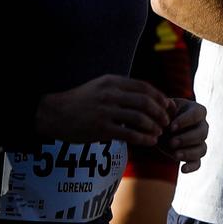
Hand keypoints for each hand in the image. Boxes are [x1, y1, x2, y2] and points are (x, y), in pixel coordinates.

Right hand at [33, 74, 172, 146]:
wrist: (54, 113)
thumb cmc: (81, 101)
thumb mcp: (100, 86)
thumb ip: (121, 89)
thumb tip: (145, 96)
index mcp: (112, 82)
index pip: (144, 88)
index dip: (160, 98)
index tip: (168, 107)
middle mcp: (110, 94)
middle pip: (146, 102)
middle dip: (160, 113)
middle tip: (166, 122)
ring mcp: (106, 111)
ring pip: (140, 118)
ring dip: (154, 127)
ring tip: (158, 133)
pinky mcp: (101, 129)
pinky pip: (129, 134)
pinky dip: (144, 139)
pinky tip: (150, 142)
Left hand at [161, 98, 208, 172]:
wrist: (159, 128)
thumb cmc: (163, 114)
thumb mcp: (163, 108)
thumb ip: (166, 107)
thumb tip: (168, 104)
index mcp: (196, 110)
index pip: (198, 114)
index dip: (186, 121)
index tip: (171, 127)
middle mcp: (202, 126)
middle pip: (202, 133)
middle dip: (187, 139)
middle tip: (172, 142)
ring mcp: (199, 142)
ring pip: (202, 149)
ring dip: (189, 152)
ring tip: (175, 155)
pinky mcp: (193, 156)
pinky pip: (198, 163)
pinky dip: (192, 167)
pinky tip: (182, 169)